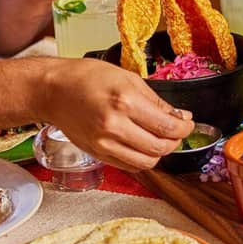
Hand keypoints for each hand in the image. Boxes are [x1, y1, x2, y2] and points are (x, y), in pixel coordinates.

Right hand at [41, 58, 193, 169]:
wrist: (53, 91)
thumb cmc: (87, 78)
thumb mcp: (128, 78)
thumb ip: (156, 101)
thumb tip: (179, 116)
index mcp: (125, 102)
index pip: (166, 127)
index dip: (184, 128)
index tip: (188, 123)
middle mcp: (114, 126)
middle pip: (159, 148)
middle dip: (175, 141)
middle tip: (178, 131)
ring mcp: (104, 144)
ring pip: (146, 162)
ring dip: (160, 152)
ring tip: (161, 138)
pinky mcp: (97, 154)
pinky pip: (129, 166)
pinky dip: (142, 159)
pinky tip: (143, 145)